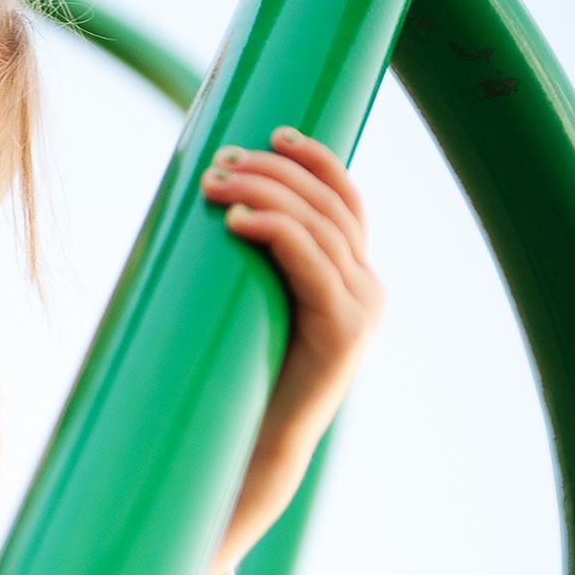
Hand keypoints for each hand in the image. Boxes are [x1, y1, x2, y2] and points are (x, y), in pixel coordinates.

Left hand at [194, 124, 384, 574]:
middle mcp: (367, 287)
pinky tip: (237, 221)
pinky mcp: (345, 333)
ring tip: (213, 184)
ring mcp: (362, 310)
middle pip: (329, 204)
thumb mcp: (248, 297)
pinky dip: (278, 233)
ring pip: (320, 226)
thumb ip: (251, 257)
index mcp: (351, 274)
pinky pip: (314, 266)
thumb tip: (207, 195)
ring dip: (264, 194)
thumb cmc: (235, 368)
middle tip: (219, 159)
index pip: (346, 198)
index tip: (271, 130)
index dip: (316, 157)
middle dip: (274, 170)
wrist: (250, 444)